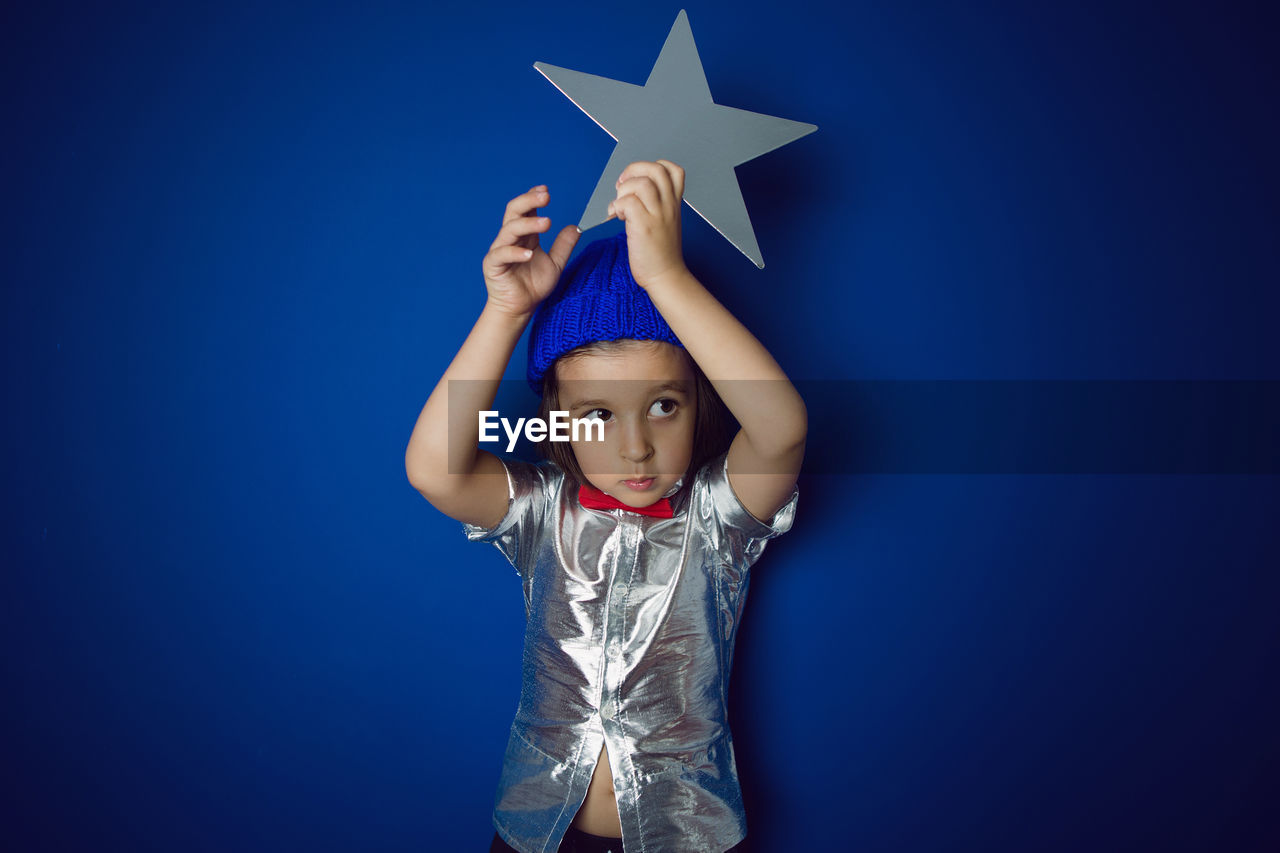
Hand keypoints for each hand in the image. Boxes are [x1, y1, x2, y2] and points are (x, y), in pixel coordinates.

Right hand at [482, 186, 580, 319]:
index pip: (526, 209)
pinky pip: (502, 254)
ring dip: (528, 224)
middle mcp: (510, 239)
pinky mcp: (493, 265)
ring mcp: (500, 250)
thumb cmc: (534, 286)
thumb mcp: (555, 263)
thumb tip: (576, 227)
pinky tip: (529, 254)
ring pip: (509, 229)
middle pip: (514, 212)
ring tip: (547, 223)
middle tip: (545, 197)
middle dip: (528, 201)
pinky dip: (516, 253)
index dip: (533, 198)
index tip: (545, 191)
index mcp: (524, 235)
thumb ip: (564, 246)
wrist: (520, 308)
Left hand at [608, 160, 689, 289]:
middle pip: (655, 169)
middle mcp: (669, 205)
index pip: (672, 169)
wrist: (665, 276)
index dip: (652, 166)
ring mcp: (658, 215)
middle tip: (623, 187)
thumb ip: (655, 203)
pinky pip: (628, 203)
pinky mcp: (644, 227)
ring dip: (623, 191)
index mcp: (674, 202)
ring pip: (641, 183)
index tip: (638, 180)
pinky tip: (617, 217)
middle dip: (633, 171)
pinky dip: (617, 206)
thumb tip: (630, 188)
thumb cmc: (661, 252)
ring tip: (620, 206)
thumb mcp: (665, 221)